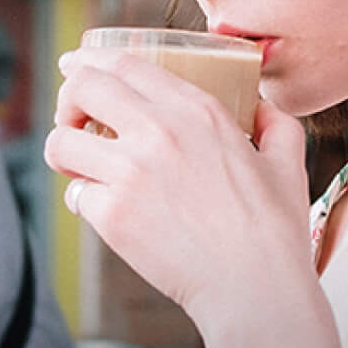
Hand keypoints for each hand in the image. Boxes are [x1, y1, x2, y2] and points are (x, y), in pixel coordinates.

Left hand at [45, 49, 314, 330]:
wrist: (256, 287)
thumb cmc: (275, 230)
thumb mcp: (287, 161)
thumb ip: (274, 124)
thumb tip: (260, 109)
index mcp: (197, 111)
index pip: (125, 64)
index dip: (90, 60)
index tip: (76, 64)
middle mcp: (159, 132)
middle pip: (82, 88)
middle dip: (67, 99)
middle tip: (72, 118)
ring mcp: (130, 173)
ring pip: (61, 142)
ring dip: (63, 151)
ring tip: (77, 165)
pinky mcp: (112, 214)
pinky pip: (75, 194)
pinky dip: (83, 201)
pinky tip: (103, 209)